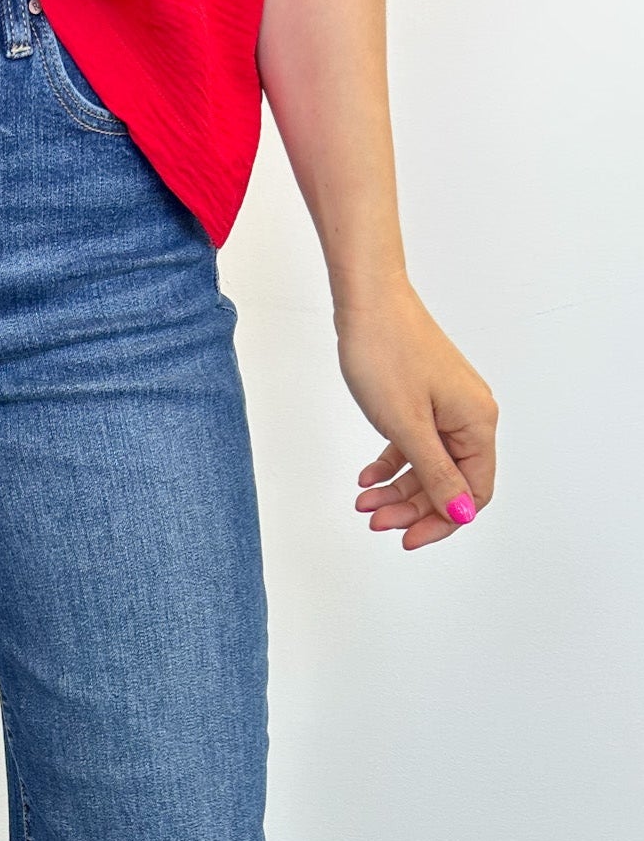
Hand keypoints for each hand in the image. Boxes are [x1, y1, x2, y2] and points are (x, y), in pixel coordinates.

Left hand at [336, 278, 497, 550]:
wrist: (368, 301)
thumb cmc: (387, 353)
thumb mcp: (409, 426)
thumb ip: (435, 473)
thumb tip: (460, 512)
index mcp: (477, 423)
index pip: (473, 491)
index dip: (443, 520)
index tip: (408, 538)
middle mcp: (469, 416)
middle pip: (449, 481)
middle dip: (412, 507)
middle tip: (374, 520)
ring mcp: (446, 407)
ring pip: (427, 466)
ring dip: (397, 490)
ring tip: (363, 501)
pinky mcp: (423, 400)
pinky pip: (413, 444)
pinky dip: (391, 464)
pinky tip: (367, 477)